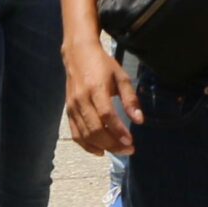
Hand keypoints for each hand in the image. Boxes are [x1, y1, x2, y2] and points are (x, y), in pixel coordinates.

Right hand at [64, 41, 140, 155]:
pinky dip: (87, 146)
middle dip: (112, 144)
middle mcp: (81, 100)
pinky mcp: (68, 112)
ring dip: (102, 147)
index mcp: (96, 88)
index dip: (118, 131)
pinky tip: (100, 151)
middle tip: (128, 149)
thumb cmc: (102, 64)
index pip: (106, 115)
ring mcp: (72, 107)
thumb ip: (130, 99)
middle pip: (95, 129)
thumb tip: (139, 120)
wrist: (77, 55)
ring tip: (118, 150)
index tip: (131, 142)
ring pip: (85, 135)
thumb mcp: (121, 77)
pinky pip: (76, 134)